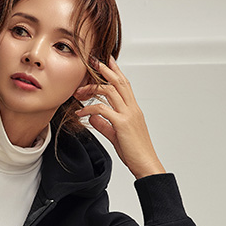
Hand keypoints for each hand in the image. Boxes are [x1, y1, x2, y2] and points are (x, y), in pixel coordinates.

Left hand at [74, 56, 165, 178]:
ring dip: (93, 87)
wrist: (146, 164)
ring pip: (110, 91)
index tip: (107, 61)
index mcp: (133, 109)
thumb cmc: (135, 152)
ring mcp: (128, 115)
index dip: (115, 71)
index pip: (124, 84)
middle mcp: (132, 108)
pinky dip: (89, 108)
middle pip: (118, 82)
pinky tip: (81, 112)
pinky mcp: (122, 124)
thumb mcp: (116, 135)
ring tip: (79, 90)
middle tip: (93, 61)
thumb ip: (104, 124)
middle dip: (105, 70)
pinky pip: (102, 110)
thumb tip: (92, 117)